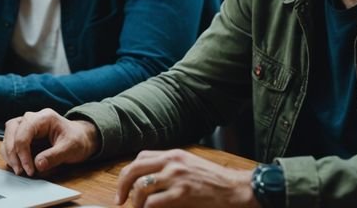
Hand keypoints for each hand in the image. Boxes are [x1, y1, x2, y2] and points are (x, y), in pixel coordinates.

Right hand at [0, 109, 98, 176]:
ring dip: (9, 153)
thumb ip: (54, 156)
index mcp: (44, 117)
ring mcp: (26, 126)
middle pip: (12, 129)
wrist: (80, 139)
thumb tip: (37, 164)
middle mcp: (32, 118)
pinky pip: (10, 142)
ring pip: (8, 135)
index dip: (23, 153)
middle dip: (13, 152)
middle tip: (20, 170)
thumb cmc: (76, 140)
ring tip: (18, 170)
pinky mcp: (24, 135)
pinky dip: (10, 154)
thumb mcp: (70, 149)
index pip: (25, 132)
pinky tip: (17, 165)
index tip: (29, 170)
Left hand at [115, 149, 257, 207]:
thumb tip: (149, 179)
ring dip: (135, 201)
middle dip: (122, 185)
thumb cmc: (215, 179)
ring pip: (141, 186)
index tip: (125, 186)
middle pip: (134, 169)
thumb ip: (170, 167)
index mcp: (173, 154)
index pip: (140, 157)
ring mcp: (176, 177)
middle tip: (120, 200)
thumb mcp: (190, 165)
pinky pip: (153, 202)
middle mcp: (172, 162)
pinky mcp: (182, 193)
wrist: (235, 188)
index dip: (128, 172)